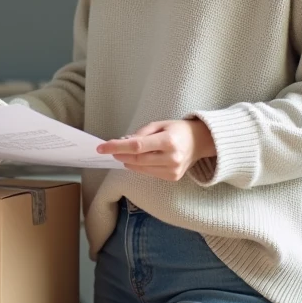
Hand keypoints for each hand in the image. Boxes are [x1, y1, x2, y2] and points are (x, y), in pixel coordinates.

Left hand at [96, 118, 215, 180]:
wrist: (200, 142)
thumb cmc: (177, 130)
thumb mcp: (159, 124)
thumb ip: (141, 133)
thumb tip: (122, 142)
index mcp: (169, 141)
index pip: (137, 146)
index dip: (117, 147)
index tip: (102, 147)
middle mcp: (172, 158)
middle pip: (137, 159)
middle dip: (120, 155)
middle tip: (109, 149)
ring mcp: (173, 170)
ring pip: (141, 168)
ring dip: (127, 161)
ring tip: (122, 153)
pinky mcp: (172, 178)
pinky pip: (149, 173)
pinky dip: (138, 167)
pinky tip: (136, 160)